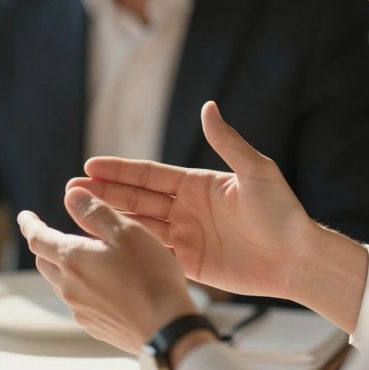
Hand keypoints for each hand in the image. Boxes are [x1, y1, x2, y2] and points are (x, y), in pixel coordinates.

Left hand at [18, 188, 197, 353]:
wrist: (168, 330)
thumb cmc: (150, 276)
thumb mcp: (127, 232)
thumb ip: (95, 212)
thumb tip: (71, 195)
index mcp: (72, 259)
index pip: (38, 238)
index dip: (29, 224)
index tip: (24, 216)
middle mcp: (69, 287)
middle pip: (45, 262)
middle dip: (47, 246)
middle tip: (56, 235)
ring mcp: (81, 311)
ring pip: (61, 284)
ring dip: (66, 268)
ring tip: (86, 259)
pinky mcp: (95, 327)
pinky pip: (79, 303)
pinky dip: (84, 289)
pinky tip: (106, 287)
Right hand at [68, 101, 316, 298]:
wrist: (297, 259)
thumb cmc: (282, 213)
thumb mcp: (256, 172)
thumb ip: (227, 142)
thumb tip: (208, 107)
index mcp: (197, 183)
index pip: (149, 174)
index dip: (119, 170)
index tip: (91, 165)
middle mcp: (185, 207)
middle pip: (136, 198)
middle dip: (104, 193)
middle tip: (71, 189)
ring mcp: (185, 235)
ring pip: (138, 224)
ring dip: (109, 218)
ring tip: (77, 213)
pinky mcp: (188, 262)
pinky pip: (151, 252)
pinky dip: (128, 247)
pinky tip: (105, 244)